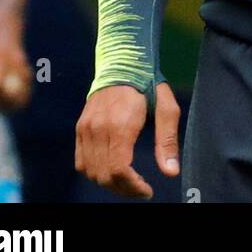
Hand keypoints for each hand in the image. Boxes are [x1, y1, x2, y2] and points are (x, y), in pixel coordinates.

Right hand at [75, 81, 180, 199]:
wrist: (122, 61)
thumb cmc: (148, 83)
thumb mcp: (166, 107)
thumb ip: (167, 140)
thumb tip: (171, 172)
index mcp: (120, 124)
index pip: (119, 170)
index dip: (132, 187)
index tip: (147, 190)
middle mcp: (98, 128)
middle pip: (104, 175)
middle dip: (124, 189)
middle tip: (140, 189)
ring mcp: (86, 128)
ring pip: (91, 172)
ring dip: (109, 183)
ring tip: (128, 182)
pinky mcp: (80, 128)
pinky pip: (81, 162)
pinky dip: (94, 172)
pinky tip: (111, 170)